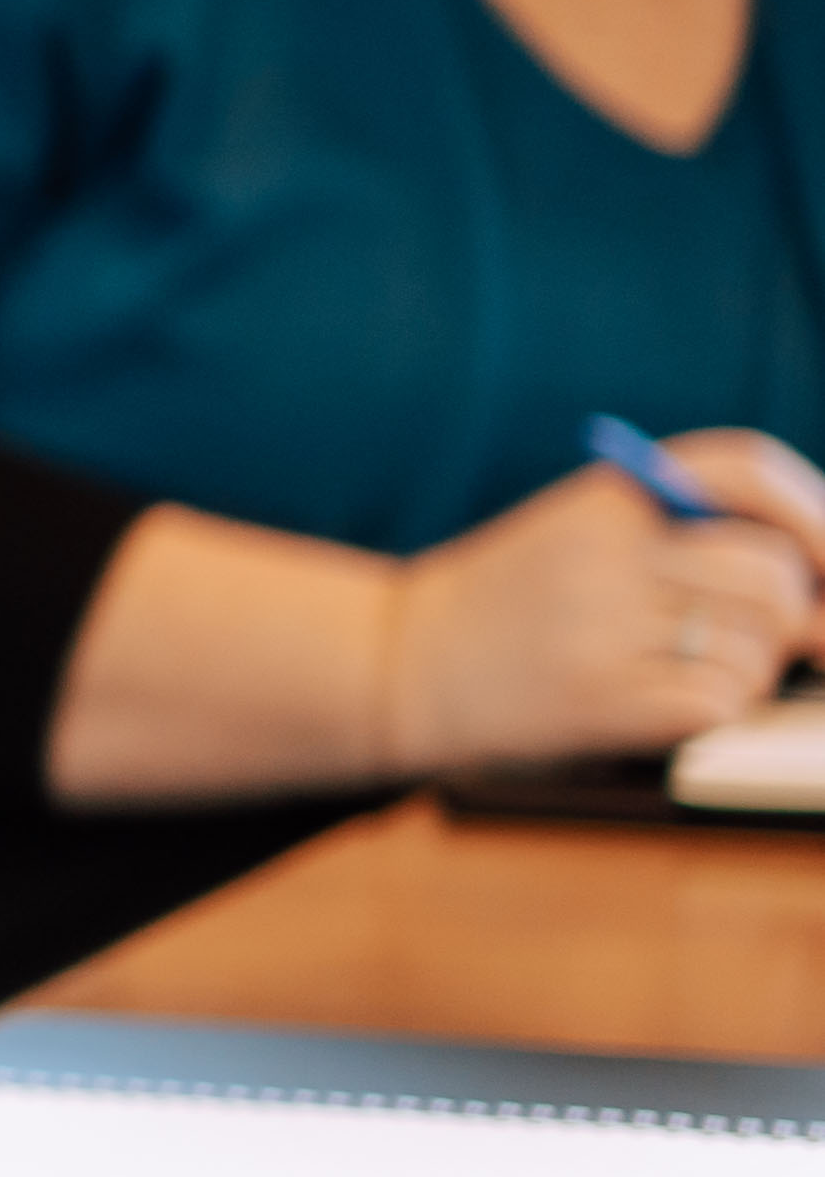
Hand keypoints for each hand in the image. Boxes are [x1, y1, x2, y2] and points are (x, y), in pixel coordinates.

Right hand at [380, 431, 824, 772]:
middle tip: (751, 636)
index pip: (744, 469)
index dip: (812, 510)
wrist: (394, 664)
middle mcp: (602, 552)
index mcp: (605, 496)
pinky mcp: (598, 699)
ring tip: (682, 670)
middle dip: (788, 613)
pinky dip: (709, 707)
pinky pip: (717, 702)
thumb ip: (693, 545)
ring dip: (747, 668)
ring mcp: (598, 626)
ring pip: (756, 645)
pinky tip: (657, 701)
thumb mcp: (586, 539)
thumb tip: (822, 604)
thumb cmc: (512, 605)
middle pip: (773, 573)